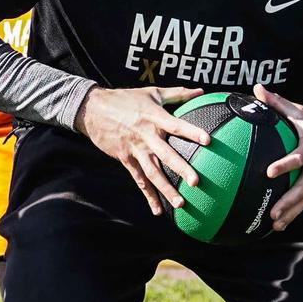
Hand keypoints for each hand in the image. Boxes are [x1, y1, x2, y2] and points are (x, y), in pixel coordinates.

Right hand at [73, 86, 208, 213]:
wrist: (94, 110)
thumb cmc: (126, 98)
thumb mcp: (152, 92)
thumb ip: (178, 93)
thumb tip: (202, 91)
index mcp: (154, 117)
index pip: (176, 125)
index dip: (191, 132)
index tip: (208, 141)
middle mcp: (145, 135)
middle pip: (165, 154)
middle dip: (181, 168)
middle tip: (196, 182)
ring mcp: (135, 149)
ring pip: (152, 172)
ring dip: (166, 189)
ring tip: (180, 203)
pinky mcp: (125, 159)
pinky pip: (139, 180)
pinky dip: (148, 196)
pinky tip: (158, 210)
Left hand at [256, 88, 302, 229]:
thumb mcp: (301, 110)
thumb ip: (277, 103)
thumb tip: (257, 89)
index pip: (298, 158)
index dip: (285, 165)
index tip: (270, 172)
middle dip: (288, 202)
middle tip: (273, 212)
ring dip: (292, 213)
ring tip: (275, 225)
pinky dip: (297, 212)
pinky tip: (283, 223)